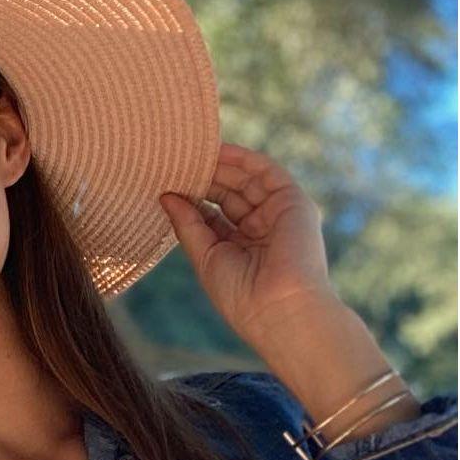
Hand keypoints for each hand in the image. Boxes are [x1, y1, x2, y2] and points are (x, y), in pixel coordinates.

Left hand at [160, 142, 339, 352]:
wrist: (279, 310)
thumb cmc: (241, 295)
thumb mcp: (205, 256)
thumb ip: (188, 224)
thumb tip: (166, 196)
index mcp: (243, 246)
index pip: (214, 212)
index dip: (192, 196)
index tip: (166, 182)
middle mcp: (263, 228)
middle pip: (229, 192)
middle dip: (203, 176)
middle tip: (174, 161)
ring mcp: (279, 214)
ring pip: (246, 179)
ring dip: (219, 164)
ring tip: (189, 151)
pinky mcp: (293, 202)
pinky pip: (266, 171)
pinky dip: (242, 158)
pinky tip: (217, 150)